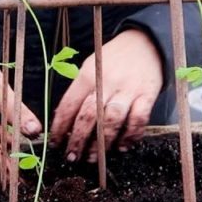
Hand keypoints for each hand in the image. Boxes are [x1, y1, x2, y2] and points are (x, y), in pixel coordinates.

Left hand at [50, 29, 162, 161]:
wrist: (145, 43)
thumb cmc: (113, 60)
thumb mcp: (90, 67)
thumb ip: (80, 92)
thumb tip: (65, 122)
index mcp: (88, 75)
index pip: (68, 105)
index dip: (60, 127)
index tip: (55, 143)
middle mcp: (106, 82)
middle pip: (88, 116)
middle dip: (77, 140)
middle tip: (71, 157)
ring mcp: (128, 90)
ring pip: (111, 120)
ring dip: (101, 143)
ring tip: (93, 158)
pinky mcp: (147, 95)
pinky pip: (138, 120)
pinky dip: (130, 136)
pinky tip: (122, 147)